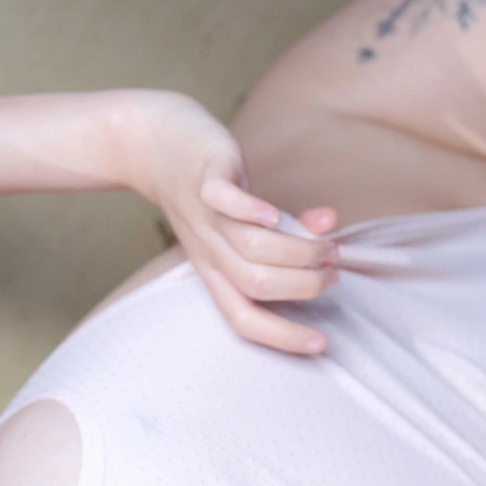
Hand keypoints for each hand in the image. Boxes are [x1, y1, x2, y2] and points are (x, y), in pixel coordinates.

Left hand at [126, 92, 337, 354]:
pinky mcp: (205, 178)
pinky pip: (224, 201)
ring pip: (250, 250)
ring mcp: (205, 215)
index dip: (280, 337)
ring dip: (298, 251)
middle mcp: (209, 251)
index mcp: (216, 271)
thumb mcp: (242, 218)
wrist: (152, 142)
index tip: (320, 343)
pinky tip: (278, 215)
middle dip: (305, 285)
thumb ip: (284, 228)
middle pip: (256, 286)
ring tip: (327, 245)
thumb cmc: (206, 187)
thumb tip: (327, 225)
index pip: (243, 319)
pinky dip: (252, 210)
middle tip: (333, 269)